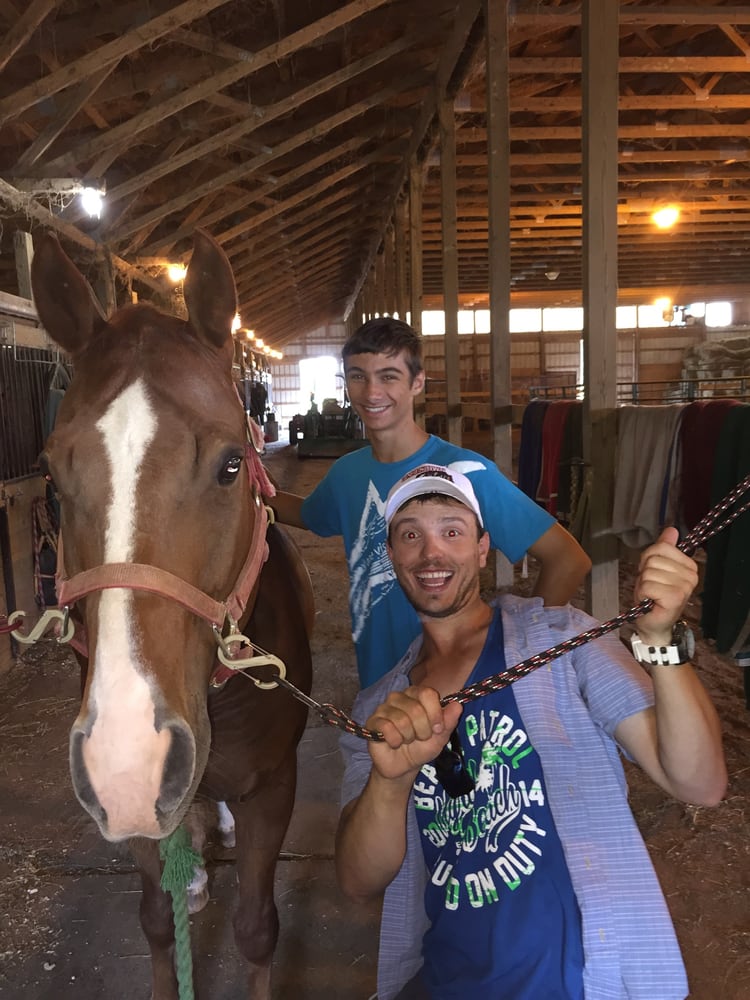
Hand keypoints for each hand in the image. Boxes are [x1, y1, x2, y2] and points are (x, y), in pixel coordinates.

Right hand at [366, 686, 463, 782]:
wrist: (403, 766)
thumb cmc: (421, 747)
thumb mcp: (440, 737)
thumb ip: (449, 721)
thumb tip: (458, 705)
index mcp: (416, 695)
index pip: (427, 693)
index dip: (435, 713)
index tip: (437, 729)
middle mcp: (399, 697)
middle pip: (416, 708)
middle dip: (422, 731)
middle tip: (419, 738)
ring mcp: (384, 707)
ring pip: (402, 720)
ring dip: (408, 737)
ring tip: (406, 741)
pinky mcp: (373, 721)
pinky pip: (387, 728)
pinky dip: (395, 741)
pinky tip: (394, 743)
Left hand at [634, 527, 698, 645]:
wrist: (653, 623)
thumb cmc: (653, 596)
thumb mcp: (655, 567)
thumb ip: (663, 548)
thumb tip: (671, 530)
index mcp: (689, 565)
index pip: (662, 547)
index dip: (649, 559)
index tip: (652, 573)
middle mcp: (691, 575)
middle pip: (653, 559)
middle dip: (645, 572)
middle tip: (651, 587)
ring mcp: (684, 586)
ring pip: (649, 572)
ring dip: (643, 584)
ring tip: (650, 594)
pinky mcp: (675, 597)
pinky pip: (647, 585)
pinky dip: (643, 593)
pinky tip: (650, 601)